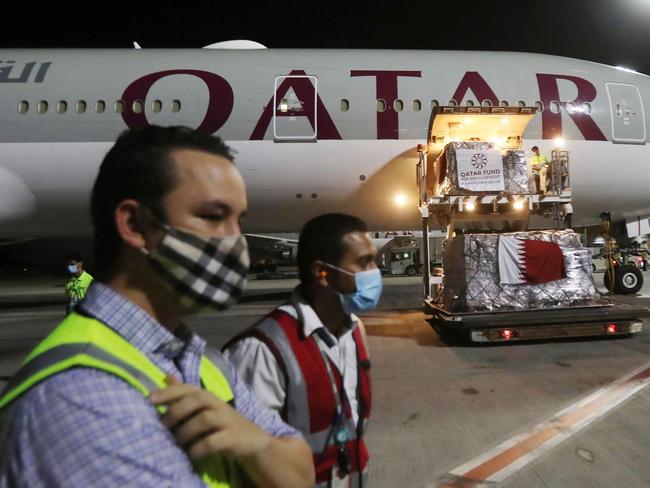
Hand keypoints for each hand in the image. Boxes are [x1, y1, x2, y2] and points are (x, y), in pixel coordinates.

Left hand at [149, 375, 271, 460]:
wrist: (251, 439)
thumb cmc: (220, 422)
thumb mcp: (204, 406)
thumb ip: (184, 394)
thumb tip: (165, 376)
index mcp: (207, 396)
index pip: (188, 388)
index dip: (169, 391)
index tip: (149, 399)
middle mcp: (217, 404)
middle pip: (197, 399)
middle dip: (176, 411)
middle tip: (162, 426)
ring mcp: (227, 420)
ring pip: (205, 419)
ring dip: (186, 431)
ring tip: (176, 443)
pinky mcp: (233, 437)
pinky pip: (214, 441)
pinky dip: (200, 448)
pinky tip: (192, 454)